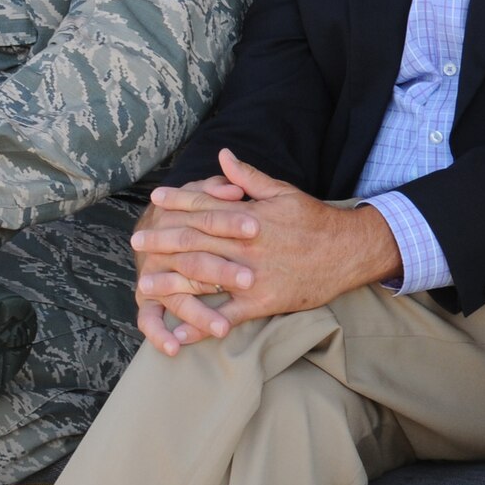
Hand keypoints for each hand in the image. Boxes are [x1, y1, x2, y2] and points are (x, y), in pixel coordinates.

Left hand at [139, 150, 397, 346]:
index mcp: (248, 215)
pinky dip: (201, 323)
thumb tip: (222, 154)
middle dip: (163, 240)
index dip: (177, 201)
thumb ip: (248, 177)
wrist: (348, 252)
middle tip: (136, 241)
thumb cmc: (314, 219)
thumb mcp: (282, 191)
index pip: (204, 206)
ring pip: (204, 277)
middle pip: (195, 240)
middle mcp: (244, 244)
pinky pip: (226, 314)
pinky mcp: (261, 300)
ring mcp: (251, 273)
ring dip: (172, 281)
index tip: (154, 199)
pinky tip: (178, 330)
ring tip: (144, 285)